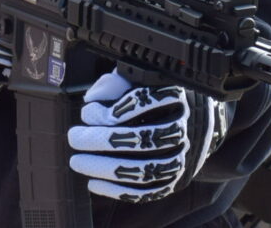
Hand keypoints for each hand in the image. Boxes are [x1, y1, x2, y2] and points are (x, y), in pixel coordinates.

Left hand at [67, 70, 229, 202]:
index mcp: (176, 96)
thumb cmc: (158, 95)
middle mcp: (183, 128)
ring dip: (104, 168)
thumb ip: (117, 81)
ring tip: (78, 161)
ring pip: (143, 170)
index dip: (112, 109)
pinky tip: (94, 184)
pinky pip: (146, 192)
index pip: (145, 102)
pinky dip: (118, 191)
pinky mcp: (174, 180)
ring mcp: (182, 158)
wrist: (196, 120)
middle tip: (74, 137)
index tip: (88, 111)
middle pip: (141, 139)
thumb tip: (94, 97)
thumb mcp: (141, 78)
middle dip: (101, 140)